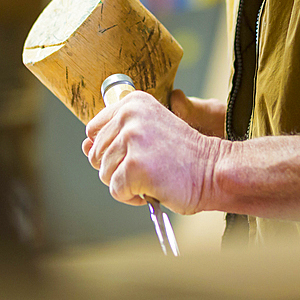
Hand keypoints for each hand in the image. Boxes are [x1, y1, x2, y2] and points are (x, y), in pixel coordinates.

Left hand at [82, 90, 223, 213]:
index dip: (110, 149)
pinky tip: (152, 188)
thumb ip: (115, 136)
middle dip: (117, 169)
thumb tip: (85, 147)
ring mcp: (132, 140)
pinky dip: (131, 197)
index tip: (136, 153)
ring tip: (152, 176)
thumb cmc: (183, 156)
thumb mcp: (148, 133)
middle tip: (147, 168)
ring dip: (125, 184)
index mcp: (132, 103)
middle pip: (96, 155)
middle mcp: (129, 116)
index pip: (94, 131)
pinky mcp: (134, 166)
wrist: (214, 170)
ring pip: (104, 174)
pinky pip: (115, 191)